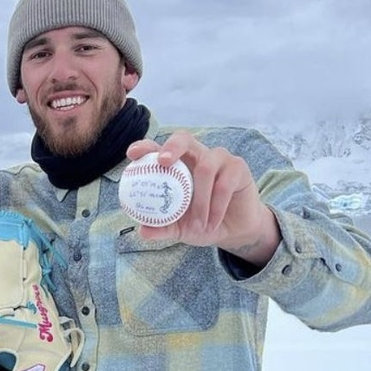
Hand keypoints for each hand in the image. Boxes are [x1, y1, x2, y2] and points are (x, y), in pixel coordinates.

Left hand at [126, 132, 280, 265]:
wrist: (232, 231)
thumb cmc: (201, 223)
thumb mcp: (178, 229)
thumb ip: (161, 228)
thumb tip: (143, 231)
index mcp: (175, 165)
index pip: (157, 148)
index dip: (144, 146)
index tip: (132, 154)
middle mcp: (195, 155)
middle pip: (184, 138)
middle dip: (172, 146)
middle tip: (163, 162)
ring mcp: (218, 158)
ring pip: (205, 167)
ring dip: (200, 200)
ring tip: (198, 224)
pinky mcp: (237, 167)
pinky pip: (224, 184)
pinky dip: (216, 206)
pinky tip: (212, 222)